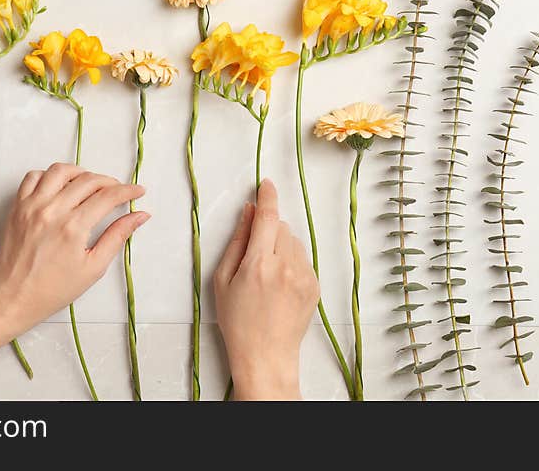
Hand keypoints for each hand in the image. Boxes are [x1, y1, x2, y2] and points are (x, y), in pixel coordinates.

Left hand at [0, 163, 148, 336]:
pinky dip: (49, 176)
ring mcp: (32, 205)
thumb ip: (117, 237)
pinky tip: (60, 187)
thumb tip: (140, 216)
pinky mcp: (18, 206)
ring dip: (80, 173)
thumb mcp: (93, 267)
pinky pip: (34, 176)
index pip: (108, 196)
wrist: (13, 296)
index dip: (128, 190)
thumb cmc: (53, 288)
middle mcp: (52, 210)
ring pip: (61, 170)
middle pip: (88, 180)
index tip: (138, 191)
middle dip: (110, 182)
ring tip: (90, 184)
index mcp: (73, 227)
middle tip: (117, 191)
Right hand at [213, 179, 318, 400]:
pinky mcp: (315, 285)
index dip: (266, 196)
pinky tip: (279, 284)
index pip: (267, 216)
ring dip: (280, 245)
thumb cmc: (237, 320)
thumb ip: (237, 242)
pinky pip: (302, 258)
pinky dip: (291, 261)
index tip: (266, 184)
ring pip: (293, 240)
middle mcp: (285, 266)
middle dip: (267, 229)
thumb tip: (248, 212)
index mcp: (259, 263)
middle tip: (254, 254)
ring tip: (266, 273)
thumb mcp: (223, 279)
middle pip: (280, 226)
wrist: (265, 354)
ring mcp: (304, 276)